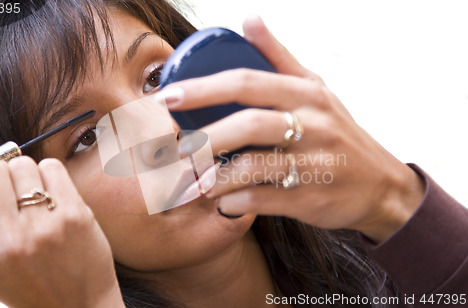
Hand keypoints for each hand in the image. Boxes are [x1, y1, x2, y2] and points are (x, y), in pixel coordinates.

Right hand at [0, 143, 123, 307]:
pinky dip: (51, 173)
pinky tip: (54, 193)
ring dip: (27, 172)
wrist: (78, 306)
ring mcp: (42, 226)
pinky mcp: (75, 215)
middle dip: (0, 169)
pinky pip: (53, 168)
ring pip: (23, 165)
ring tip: (36, 194)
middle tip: (12, 183)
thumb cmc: (32, 284)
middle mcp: (7, 238)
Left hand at [162, 16, 424, 242]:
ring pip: (255, 165)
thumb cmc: (339, 133)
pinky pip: (264, 198)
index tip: (167, 97)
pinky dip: (235, 200)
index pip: (247, 82)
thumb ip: (279, 57)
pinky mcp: (312, 197)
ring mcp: (315, 163)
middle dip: (205, 137)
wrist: (381, 185)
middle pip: (249, 124)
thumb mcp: (316, 89)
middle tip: (175, 149)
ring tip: (191, 179)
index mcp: (306, 94)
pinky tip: (221, 199)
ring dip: (215, 174)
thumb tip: (249, 20)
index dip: (203, 88)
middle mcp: (313, 124)